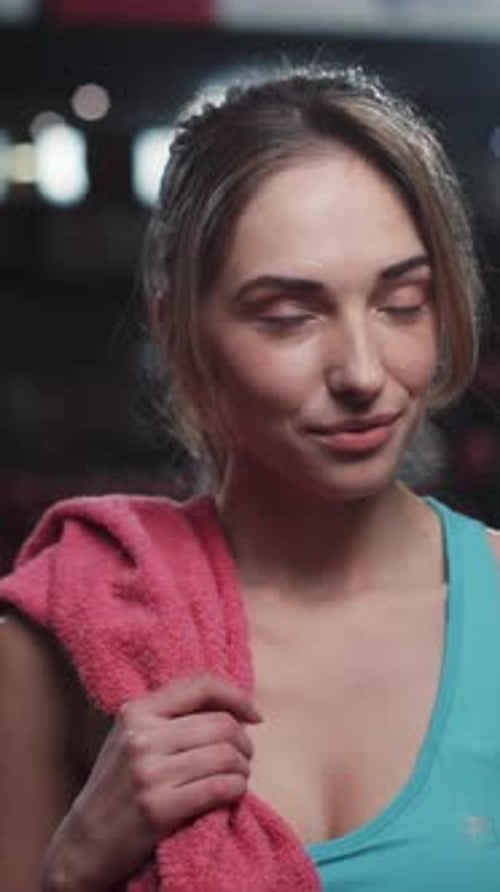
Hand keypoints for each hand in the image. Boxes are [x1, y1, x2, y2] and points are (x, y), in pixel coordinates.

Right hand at [41, 673, 260, 890]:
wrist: (86, 842)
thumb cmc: (117, 786)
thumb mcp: (132, 737)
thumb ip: (170, 716)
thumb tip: (231, 705)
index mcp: (136, 711)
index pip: (200, 685)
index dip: (236, 696)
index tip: (254, 715)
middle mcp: (141, 737)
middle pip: (222, 725)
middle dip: (244, 742)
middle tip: (243, 757)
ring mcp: (149, 773)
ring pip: (226, 756)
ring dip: (243, 769)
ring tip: (238, 777)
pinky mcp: (159, 808)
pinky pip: (221, 788)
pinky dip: (237, 790)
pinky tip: (232, 794)